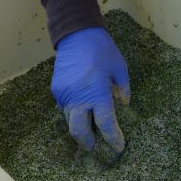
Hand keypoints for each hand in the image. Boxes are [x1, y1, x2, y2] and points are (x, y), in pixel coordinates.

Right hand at [50, 27, 129, 152]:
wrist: (77, 33)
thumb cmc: (102, 50)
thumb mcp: (120, 68)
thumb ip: (123, 89)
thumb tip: (123, 106)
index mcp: (98, 92)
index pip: (105, 124)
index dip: (113, 139)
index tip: (118, 147)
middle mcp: (78, 97)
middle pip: (79, 131)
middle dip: (88, 142)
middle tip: (96, 145)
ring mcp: (64, 94)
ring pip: (69, 121)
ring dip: (79, 127)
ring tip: (89, 127)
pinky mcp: (56, 90)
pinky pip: (64, 109)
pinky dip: (73, 113)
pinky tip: (81, 108)